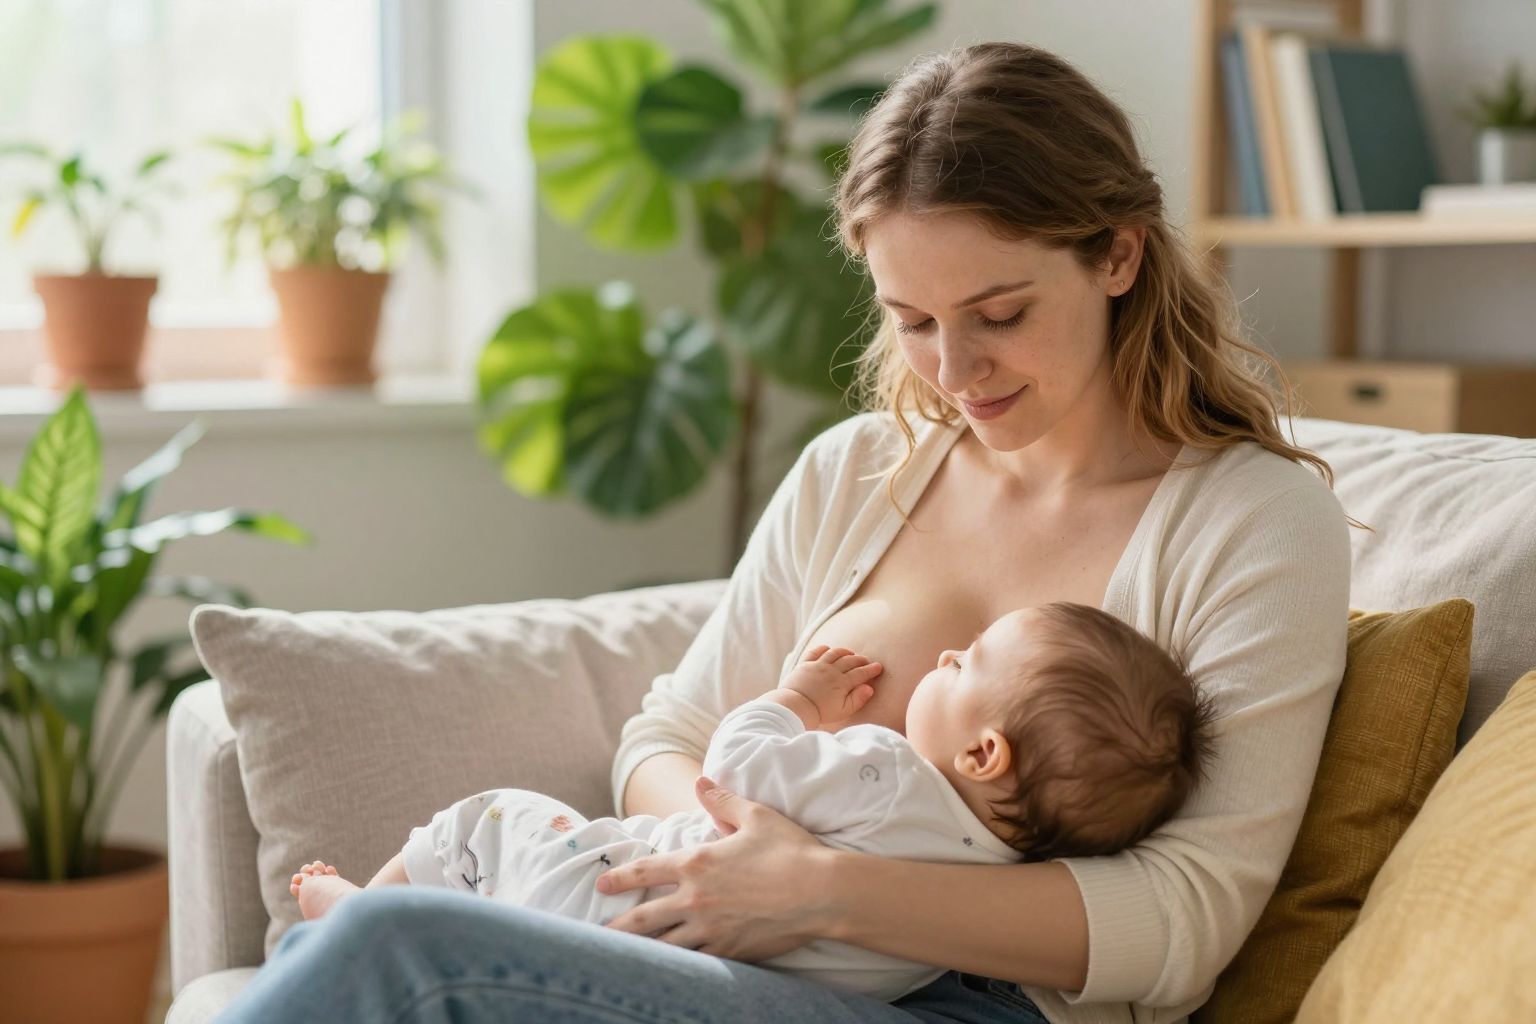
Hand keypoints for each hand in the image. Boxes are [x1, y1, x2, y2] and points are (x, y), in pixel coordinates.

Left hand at [596, 777, 836, 960]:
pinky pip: (695, 962)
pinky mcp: (730, 952)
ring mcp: (711, 930)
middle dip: (618, 925)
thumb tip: (702, 782)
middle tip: (598, 933)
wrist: (821, 892)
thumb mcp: (756, 816)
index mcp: (697, 864)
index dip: (620, 877)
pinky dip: (678, 965)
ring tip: (623, 957)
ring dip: (642, 950)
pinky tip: (669, 970)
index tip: (602, 883)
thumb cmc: (790, 850)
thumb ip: (723, 801)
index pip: (645, 871)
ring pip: (664, 947)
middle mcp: (696, 899)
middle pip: (643, 918)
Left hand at [781, 645, 881, 726]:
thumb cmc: (820, 712)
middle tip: (866, 660)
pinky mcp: (805, 664)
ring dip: (844, 652)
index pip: (861, 673)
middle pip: (849, 661)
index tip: (878, 667)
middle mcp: (832, 670)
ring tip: (850, 653)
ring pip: (834, 653)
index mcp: (842, 682)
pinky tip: (828, 649)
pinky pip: (815, 652)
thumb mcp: (843, 711)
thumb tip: (869, 688)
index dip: (871, 670)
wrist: (796, 707)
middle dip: (860, 660)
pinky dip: (823, 649)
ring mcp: (818, 665)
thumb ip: (858, 699)